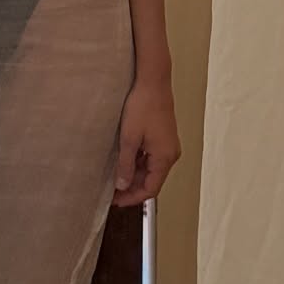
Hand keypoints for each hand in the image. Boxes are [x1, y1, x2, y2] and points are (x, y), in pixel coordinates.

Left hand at [113, 78, 180, 207]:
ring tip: (115, 177)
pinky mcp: (164, 138)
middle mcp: (171, 154)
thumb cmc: (142, 106)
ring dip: (134, 175)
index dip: (133, 197)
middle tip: (112, 191)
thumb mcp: (129, 139)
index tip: (117, 201)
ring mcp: (168, 146)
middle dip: (132, 187)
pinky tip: (124, 161)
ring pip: (151, 169)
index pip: (151, 189)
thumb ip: (125, 164)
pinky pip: (152, 158)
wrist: (153, 82)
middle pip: (152, 180)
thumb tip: (122, 185)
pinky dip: (139, 163)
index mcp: (165, 157)